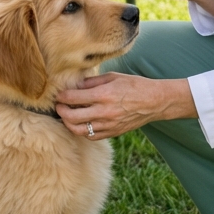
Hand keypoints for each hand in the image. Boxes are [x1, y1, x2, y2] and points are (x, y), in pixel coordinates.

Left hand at [56, 72, 194, 140]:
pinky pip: (91, 136)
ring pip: (78, 130)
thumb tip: (75, 85)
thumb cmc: (134, 85)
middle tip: (59, 106)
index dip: (62, 96)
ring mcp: (108, 125)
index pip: (72, 98)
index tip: (59, 94)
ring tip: (66, 116)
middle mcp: (104, 112)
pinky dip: (82, 131)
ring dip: (68, 123)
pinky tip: (81, 123)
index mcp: (103, 95)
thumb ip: (92, 82)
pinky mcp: (112, 133)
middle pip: (71, 116)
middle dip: (61, 111)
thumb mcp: (113, 77)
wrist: (154, 101)